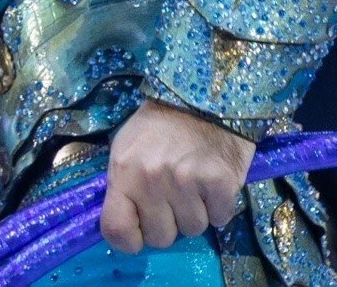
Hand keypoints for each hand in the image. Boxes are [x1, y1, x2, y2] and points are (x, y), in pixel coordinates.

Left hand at [101, 100, 255, 253]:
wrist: (202, 97)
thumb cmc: (159, 124)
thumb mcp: (126, 148)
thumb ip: (124, 186)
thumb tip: (127, 226)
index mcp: (123, 171)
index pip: (116, 229)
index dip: (129, 239)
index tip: (139, 230)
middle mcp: (150, 180)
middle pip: (160, 238)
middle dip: (168, 222)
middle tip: (172, 194)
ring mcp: (185, 182)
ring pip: (193, 230)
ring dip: (195, 212)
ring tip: (192, 181)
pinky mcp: (218, 184)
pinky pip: (219, 219)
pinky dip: (218, 206)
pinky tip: (211, 180)